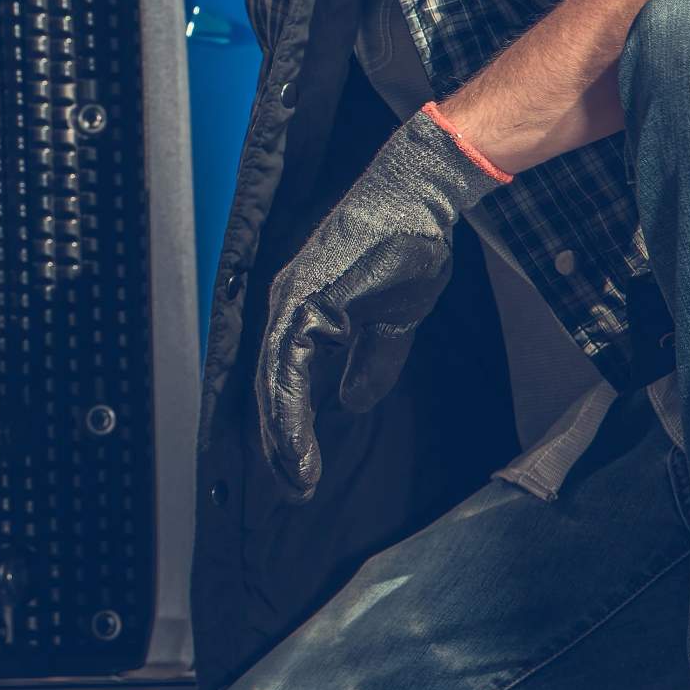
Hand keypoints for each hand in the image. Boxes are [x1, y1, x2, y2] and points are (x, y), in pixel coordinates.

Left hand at [254, 102, 512, 501]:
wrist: (420, 198)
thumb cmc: (407, 248)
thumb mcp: (390, 321)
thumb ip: (369, 363)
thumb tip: (351, 405)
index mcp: (302, 313)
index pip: (283, 381)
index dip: (288, 428)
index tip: (300, 472)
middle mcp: (286, 307)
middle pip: (269, 388)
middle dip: (279, 446)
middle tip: (294, 490)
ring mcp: (290, 301)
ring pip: (271, 383)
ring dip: (281, 437)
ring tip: (295, 479)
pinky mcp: (304, 298)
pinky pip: (286, 364)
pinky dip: (288, 408)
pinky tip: (297, 443)